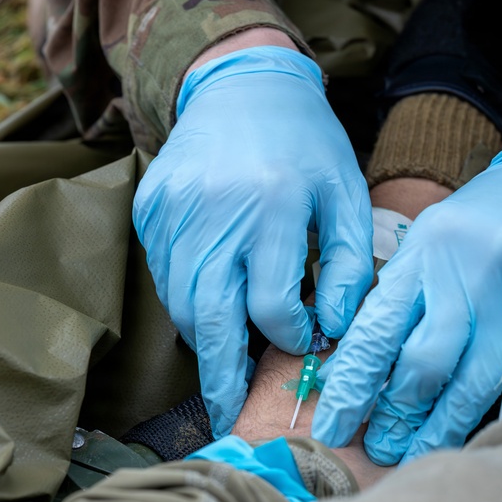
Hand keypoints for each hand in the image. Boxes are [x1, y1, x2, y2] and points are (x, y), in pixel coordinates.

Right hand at [133, 46, 373, 437]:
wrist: (242, 86)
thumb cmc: (307, 146)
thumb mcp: (348, 197)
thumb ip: (351, 267)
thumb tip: (336, 330)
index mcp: (271, 209)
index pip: (271, 306)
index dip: (288, 336)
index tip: (304, 341)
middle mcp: (214, 214)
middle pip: (210, 318)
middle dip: (221, 377)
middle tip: (228, 416)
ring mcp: (173, 213)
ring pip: (180, 304)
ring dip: (204, 341)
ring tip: (226, 366)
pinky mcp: (150, 211)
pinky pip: (164, 276)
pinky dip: (186, 302)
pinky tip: (212, 306)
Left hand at [312, 142, 501, 463]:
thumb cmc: (481, 224)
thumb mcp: (428, 243)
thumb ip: (396, 301)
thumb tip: (351, 372)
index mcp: (426, 254)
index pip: (378, 332)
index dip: (352, 387)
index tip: (334, 427)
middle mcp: (471, 278)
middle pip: (425, 365)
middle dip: (395, 416)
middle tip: (377, 448)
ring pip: (473, 386)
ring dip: (439, 429)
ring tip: (415, 453)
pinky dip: (489, 414)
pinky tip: (470, 432)